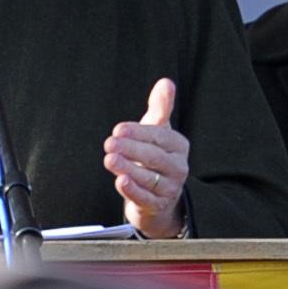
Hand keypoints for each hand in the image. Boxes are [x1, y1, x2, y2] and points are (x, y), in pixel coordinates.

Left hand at [102, 78, 189, 239]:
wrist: (159, 196)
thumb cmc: (155, 157)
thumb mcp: (158, 131)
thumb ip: (161, 107)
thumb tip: (166, 82)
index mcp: (178, 146)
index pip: (159, 137)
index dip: (138, 132)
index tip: (118, 129)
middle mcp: (178, 167)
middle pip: (154, 157)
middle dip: (130, 149)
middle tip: (109, 143)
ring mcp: (170, 189)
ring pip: (149, 178)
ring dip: (128, 168)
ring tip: (110, 160)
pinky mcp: (158, 206)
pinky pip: (146, 198)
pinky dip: (133, 190)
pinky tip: (120, 181)